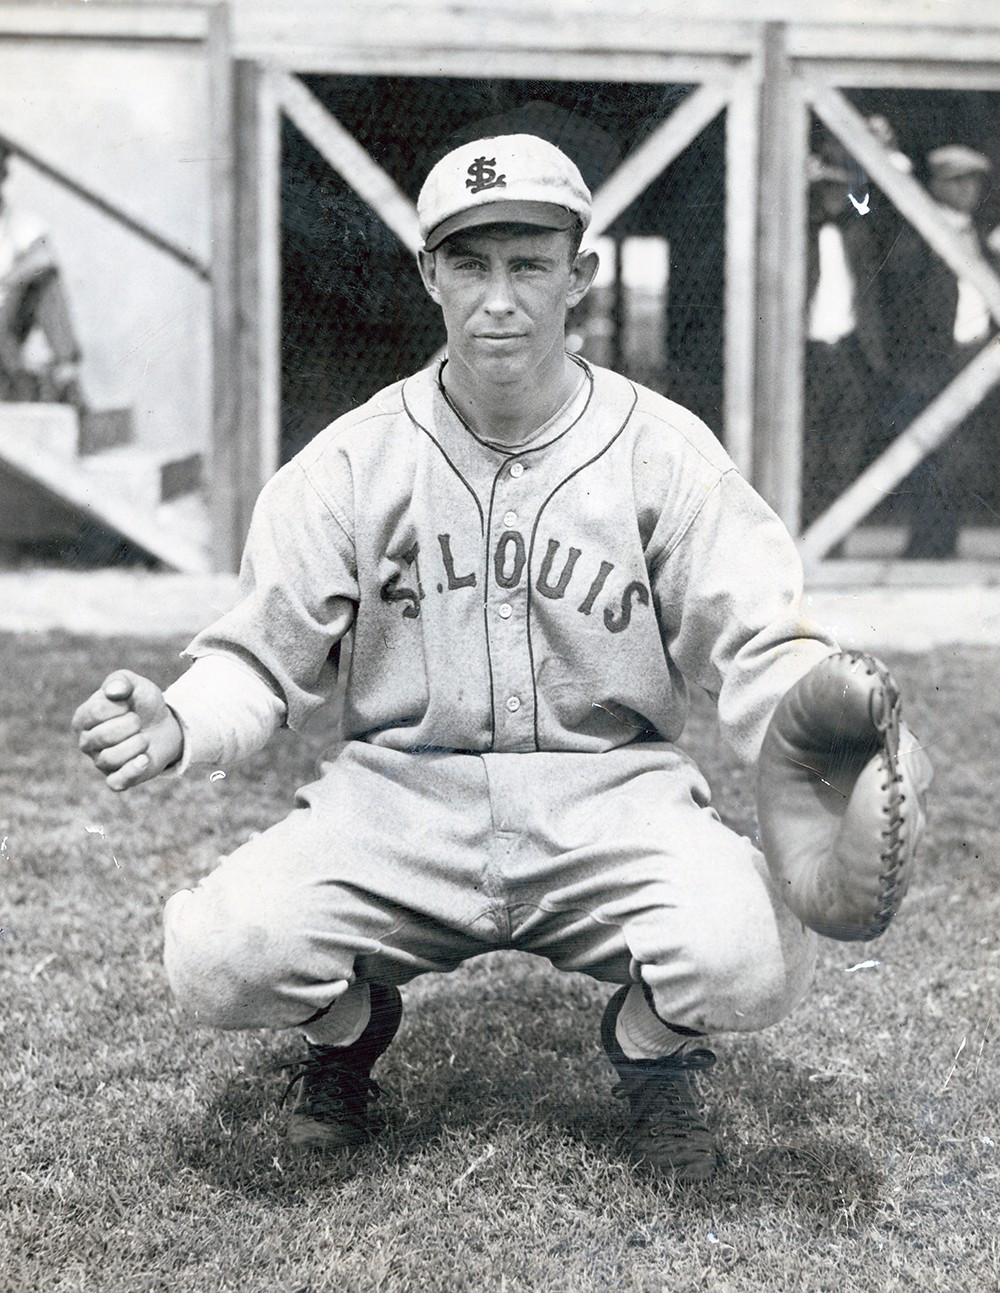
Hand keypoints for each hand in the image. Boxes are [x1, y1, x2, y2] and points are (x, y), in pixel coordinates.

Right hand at [71, 670, 182, 791]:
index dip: (119, 706)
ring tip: (144, 738)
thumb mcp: (133, 685)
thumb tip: (113, 691)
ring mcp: (100, 762)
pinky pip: (116, 782)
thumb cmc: (141, 703)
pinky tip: (144, 759)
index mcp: (83, 718)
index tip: (129, 704)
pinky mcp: (117, 778)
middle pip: (101, 737)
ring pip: (110, 759)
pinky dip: (131, 771)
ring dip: (135, 745)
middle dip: (128, 725)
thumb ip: (121, 681)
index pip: (95, 712)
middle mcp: (87, 742)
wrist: (164, 725)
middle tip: (138, 721)